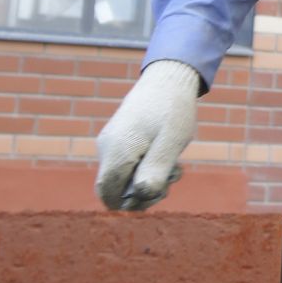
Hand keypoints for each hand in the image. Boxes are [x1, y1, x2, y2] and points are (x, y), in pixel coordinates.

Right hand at [95, 59, 200, 209]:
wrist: (169, 77)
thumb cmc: (172, 109)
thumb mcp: (171, 142)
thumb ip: (156, 170)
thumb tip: (142, 195)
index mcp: (117, 151)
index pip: (108, 195)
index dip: (129, 205)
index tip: (158, 193)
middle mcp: (106, 148)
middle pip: (115, 189)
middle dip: (144, 193)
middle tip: (172, 178)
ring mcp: (110, 142)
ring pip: (122, 177)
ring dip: (148, 179)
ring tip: (175, 165)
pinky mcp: (117, 138)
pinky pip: (125, 164)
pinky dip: (144, 167)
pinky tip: (166, 156)